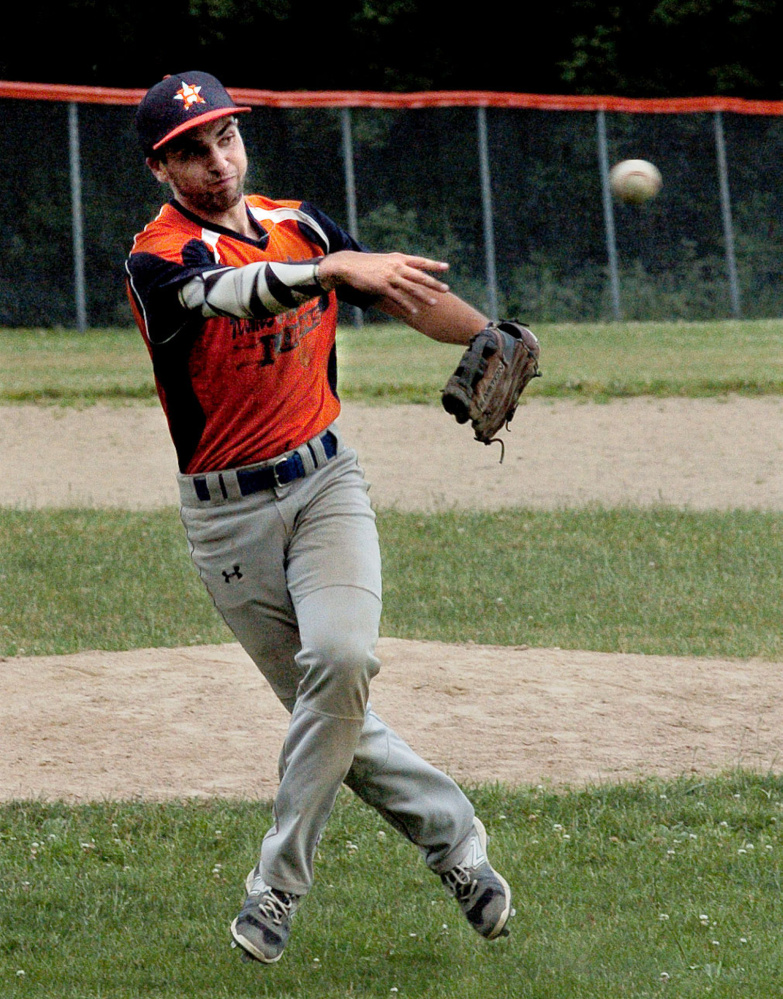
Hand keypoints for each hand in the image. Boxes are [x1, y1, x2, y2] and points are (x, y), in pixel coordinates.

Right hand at [317, 251, 449, 314]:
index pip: (420, 261)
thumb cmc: (367, 264)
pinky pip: (398, 298)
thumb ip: (397, 265)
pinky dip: (407, 306)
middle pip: (420, 276)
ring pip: (411, 288)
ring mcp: (390, 276)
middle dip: (434, 283)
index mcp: (398, 258)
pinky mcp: (382, 287)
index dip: (434, 265)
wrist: (348, 265)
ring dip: (424, 297)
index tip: (446, 267)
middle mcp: (396, 266)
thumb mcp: (385, 260)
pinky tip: (414, 312)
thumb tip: (407, 271)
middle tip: (446, 289)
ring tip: (434, 304)